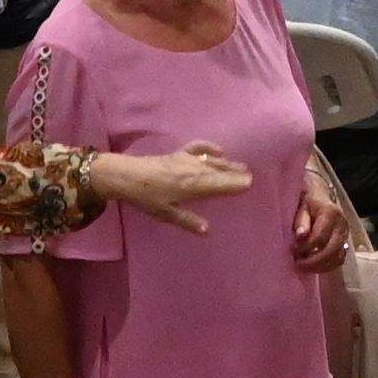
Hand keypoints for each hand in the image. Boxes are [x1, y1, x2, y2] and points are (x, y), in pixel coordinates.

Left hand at [94, 145, 251, 232]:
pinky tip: (218, 150)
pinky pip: (198, 148)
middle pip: (220, 171)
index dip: (235, 184)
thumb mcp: (167, 214)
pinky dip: (209, 147)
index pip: (221, 184)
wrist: (127, 175)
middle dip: (235, 173)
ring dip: (227, 163)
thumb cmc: (147, 197)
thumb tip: (208, 231)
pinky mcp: (178, 153)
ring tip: (241, 166)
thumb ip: (188, 221)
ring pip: (212, 160)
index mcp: (194, 185)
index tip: (250, 184)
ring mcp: (187, 159)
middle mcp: (195, 170)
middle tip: (250, 176)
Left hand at [291, 170, 362, 274]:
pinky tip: (314, 267)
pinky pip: (339, 260)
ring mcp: (346, 234)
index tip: (293, 251)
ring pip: (337, 257)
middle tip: (297, 263)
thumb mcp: (301, 206)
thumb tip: (300, 235)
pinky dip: (327, 266)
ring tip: (304, 266)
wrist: (319, 194)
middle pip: (331, 250)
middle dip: (313, 261)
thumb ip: (301, 220)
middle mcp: (342, 225)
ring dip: (320, 266)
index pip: (320, 237)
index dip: (305, 247)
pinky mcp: (345, 243)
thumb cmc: (307, 200)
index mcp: (331, 213)